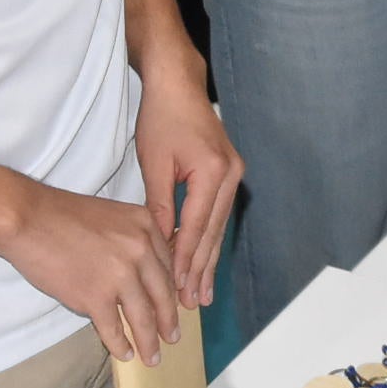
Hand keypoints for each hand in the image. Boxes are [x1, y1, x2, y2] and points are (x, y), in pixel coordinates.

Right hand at [0, 179, 182, 363]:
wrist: (29, 220)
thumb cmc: (63, 216)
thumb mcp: (112, 216)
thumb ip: (132, 240)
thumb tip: (141, 273)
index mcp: (146, 226)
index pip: (167, 266)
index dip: (171, 291)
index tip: (174, 306)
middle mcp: (140, 249)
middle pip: (162, 294)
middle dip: (169, 320)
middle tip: (173, 337)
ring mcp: (120, 275)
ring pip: (142, 316)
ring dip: (149, 341)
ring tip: (153, 356)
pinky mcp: (96, 296)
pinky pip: (114, 328)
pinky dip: (120, 345)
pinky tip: (125, 354)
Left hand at [134, 55, 241, 310]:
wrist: (178, 84)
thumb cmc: (161, 118)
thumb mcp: (153, 163)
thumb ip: (158, 205)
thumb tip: (160, 245)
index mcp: (211, 171)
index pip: (196, 226)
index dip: (185, 260)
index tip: (176, 289)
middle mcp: (229, 174)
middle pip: (214, 232)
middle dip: (201, 269)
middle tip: (193, 303)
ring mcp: (233, 173)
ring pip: (219, 226)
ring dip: (208, 259)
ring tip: (201, 292)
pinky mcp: (228, 172)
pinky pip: (218, 214)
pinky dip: (209, 238)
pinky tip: (203, 260)